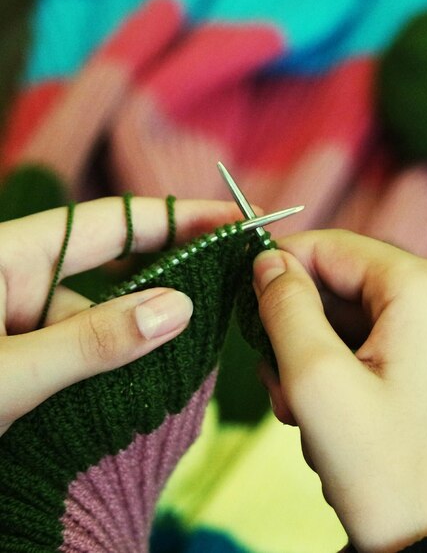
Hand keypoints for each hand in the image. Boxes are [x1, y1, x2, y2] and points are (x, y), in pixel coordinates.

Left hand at [0, 197, 242, 437]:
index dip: (179, 216)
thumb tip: (181, 308)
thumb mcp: (9, 375)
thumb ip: (92, 341)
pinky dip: (119, 361)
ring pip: (105, 314)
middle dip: (176, 266)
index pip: (114, 221)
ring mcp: (27, 317)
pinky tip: (153, 375)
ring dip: (147, 330)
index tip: (237, 218)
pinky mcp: (33, 353)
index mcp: (11, 254)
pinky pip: (89, 346)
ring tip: (204, 338)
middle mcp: (24, 276)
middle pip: (117, 260)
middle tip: (238, 268)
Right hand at [253, 230, 426, 552]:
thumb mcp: (315, 382)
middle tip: (281, 384)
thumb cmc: (387, 472)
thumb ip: (285, 307)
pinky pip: (384, 344)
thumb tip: (268, 263)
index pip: (332, 246)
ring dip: (321, 357)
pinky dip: (350, 371)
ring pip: (361, 320)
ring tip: (308, 416)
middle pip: (346, 285)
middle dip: (301, 329)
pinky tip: (337, 418)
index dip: (280, 267)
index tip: (244, 300)